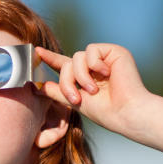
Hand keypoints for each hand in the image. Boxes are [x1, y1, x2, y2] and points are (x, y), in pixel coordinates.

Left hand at [34, 44, 154, 134]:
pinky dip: (94, 64)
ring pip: (77, 56)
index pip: (64, 65)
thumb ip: (57, 92)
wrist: (126, 113)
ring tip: (92, 90)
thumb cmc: (105, 112)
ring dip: (80, 75)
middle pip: (67, 63)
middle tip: (76, 98)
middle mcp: (94, 66)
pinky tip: (106, 74)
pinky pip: (91, 50)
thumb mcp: (75, 101)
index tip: (36, 52)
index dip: (50, 59)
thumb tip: (38, 86)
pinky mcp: (114, 51)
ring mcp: (104, 58)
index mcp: (85, 77)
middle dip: (66, 81)